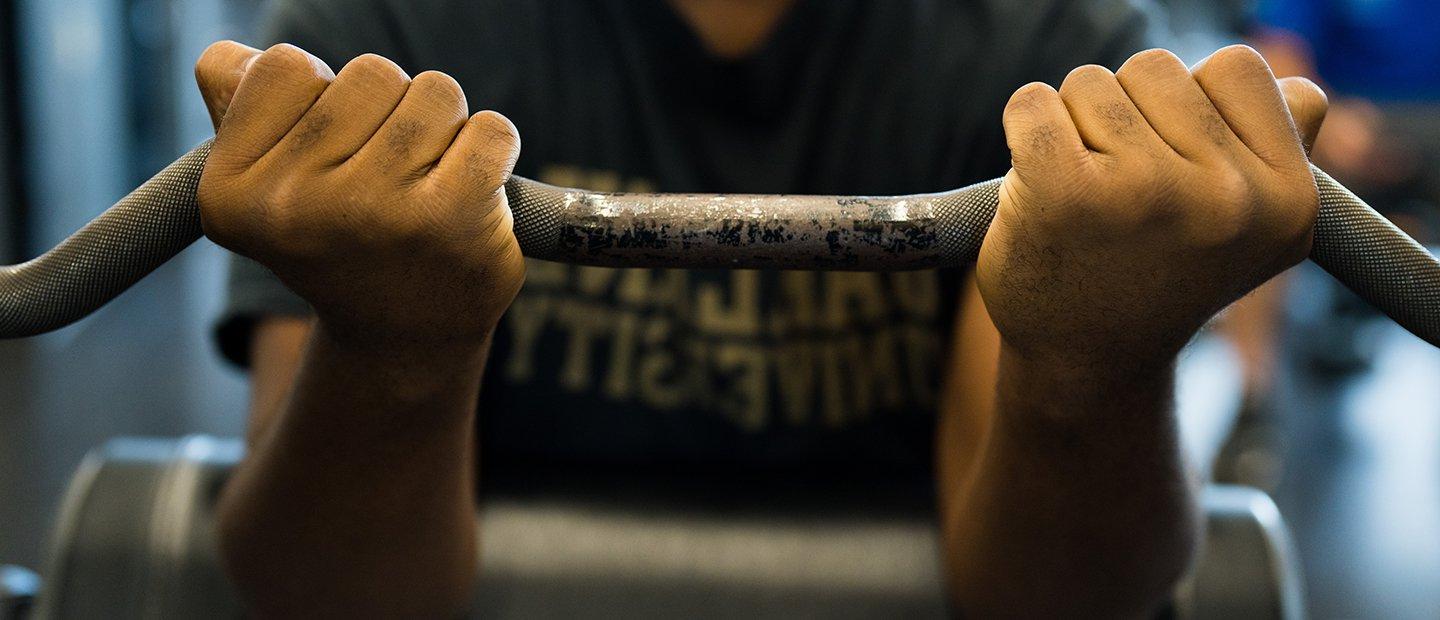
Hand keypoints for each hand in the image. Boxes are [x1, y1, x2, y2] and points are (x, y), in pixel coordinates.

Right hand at [194, 42, 525, 348]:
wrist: (402, 337)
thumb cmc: (337, 239)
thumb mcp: (265, 184)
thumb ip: (240, 107)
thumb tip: (233, 59)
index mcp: (232, 192)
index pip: (283, 66)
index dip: (321, 96)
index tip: (329, 153)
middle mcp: (295, 205)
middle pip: (369, 73)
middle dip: (391, 109)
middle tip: (389, 175)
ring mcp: (375, 211)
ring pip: (435, 92)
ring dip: (445, 128)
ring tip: (428, 184)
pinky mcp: (451, 217)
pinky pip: (492, 128)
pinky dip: (494, 149)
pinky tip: (473, 193)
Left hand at [979, 45, 1327, 369]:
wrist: (1085, 366)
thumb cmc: (1158, 276)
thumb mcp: (1246, 228)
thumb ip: (1280, 152)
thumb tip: (1299, 93)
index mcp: (1288, 201)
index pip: (1238, 67)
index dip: (1191, 104)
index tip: (1176, 166)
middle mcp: (1227, 198)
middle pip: (1157, 67)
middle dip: (1126, 114)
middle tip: (1120, 195)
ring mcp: (1146, 192)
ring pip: (1092, 82)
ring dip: (1074, 126)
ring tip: (1084, 199)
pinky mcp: (1065, 192)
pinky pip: (1031, 103)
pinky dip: (1023, 129)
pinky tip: (1036, 184)